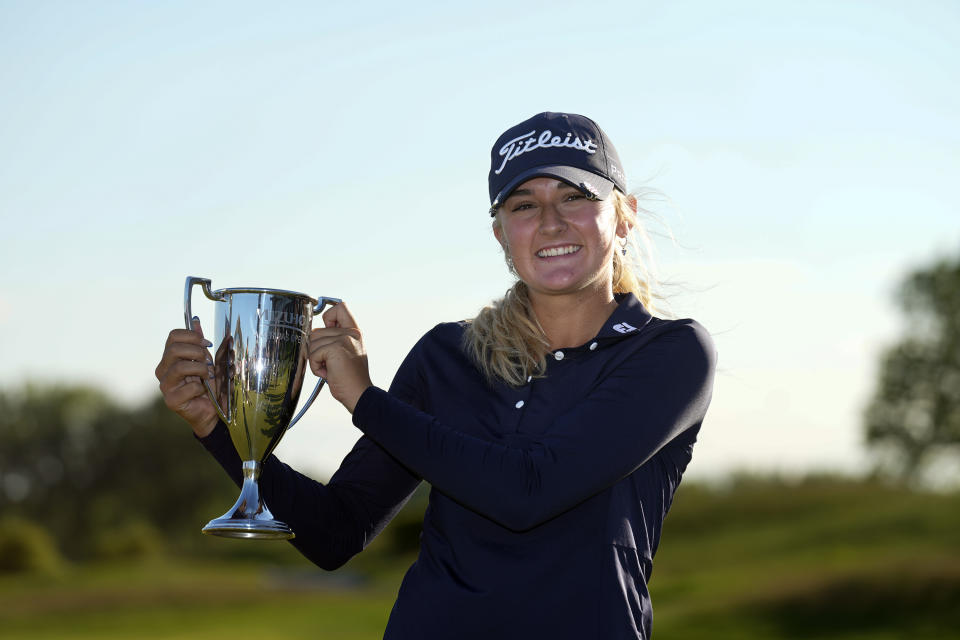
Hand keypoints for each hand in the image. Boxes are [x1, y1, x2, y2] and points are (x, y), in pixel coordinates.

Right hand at [155, 318, 219, 436]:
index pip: (173, 336)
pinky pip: (189, 387)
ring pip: (180, 367)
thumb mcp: (206, 360)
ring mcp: (165, 386)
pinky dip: (202, 388)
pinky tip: (204, 392)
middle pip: (174, 349)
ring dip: (200, 369)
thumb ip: (199, 343)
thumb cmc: (208, 385)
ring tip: (208, 376)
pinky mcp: (171, 400)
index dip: (192, 336)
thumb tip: (196, 321)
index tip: (207, 343)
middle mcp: (163, 370)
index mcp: (170, 358)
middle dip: (197, 352)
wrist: (212, 410)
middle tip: (208, 362)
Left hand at [308, 302, 372, 413]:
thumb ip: (335, 339)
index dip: (328, 317)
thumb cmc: (350, 378)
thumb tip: (313, 333)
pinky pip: (313, 354)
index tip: (328, 332)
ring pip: (312, 342)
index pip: (340, 307)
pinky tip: (329, 373)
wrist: (359, 394)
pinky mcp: (335, 348)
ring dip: (316, 360)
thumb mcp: (347, 352)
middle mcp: (351, 333)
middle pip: (317, 331)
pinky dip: (316, 367)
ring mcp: (344, 339)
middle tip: (330, 364)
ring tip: (331, 369)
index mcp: (354, 332)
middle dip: (317, 350)